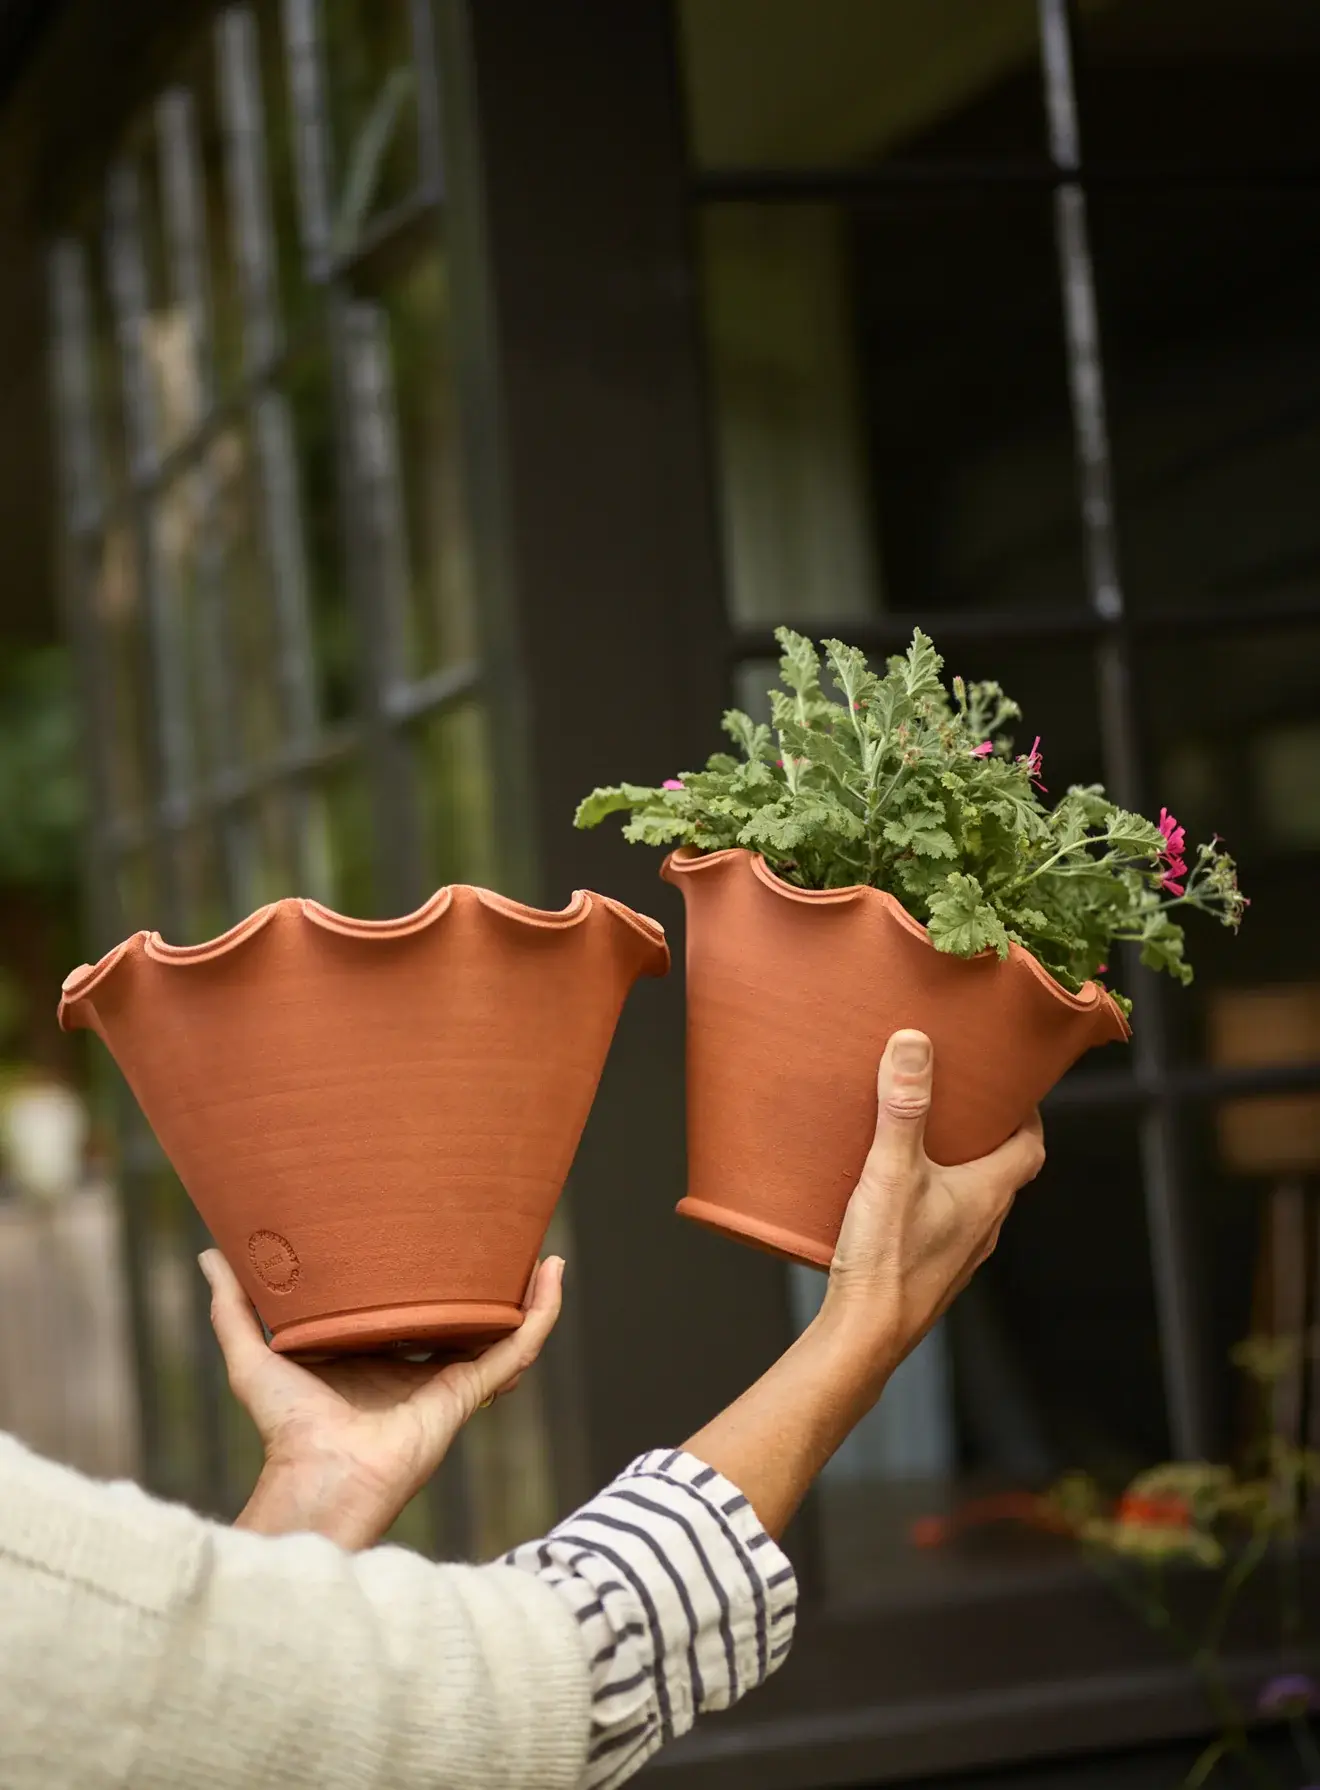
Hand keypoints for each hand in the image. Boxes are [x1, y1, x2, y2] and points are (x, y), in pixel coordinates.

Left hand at [200, 1249, 563, 1549]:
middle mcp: (417, 1367)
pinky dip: (541, 1312)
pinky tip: (552, 1274)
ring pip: (500, 1328)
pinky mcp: (471, 1389)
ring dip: (525, 1293)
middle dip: (483, 1283)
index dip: (425, 1277)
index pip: (409, 1310)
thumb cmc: (284, 1427)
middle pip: (462, 1317)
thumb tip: (210, 1252)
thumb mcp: (252, 1352)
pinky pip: (517, 1347)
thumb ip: (233, 1306)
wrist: (318, 1473)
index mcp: (374, 1358)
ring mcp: (449, 1377)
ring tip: (541, 1248)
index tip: (433, 1232)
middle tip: (497, 1232)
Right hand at [683, 1030, 1043, 1538]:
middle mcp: (985, 1227)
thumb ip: (903, 1106)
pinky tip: (892, 1193)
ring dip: (958, 1168)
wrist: (865, 1338)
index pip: (1031, 1147)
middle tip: (959, 1099)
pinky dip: (932, 1199)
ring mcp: (959, 1254)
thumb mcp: (892, 1170)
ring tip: (921, 1138)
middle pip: (1003, 1171)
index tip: (1011, 1083)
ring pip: (973, 1200)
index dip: (1028, 1114)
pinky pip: (944, 1224)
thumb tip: (915, 1043)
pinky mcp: (931, 1272)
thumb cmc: (887, 1260)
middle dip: (986, 1133)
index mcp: (989, 1196)